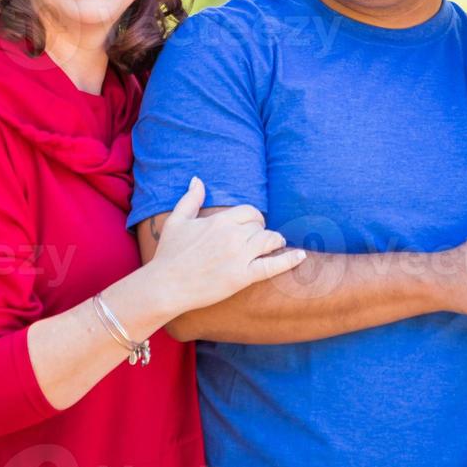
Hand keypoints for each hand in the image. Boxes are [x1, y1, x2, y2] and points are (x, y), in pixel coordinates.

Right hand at [149, 178, 304, 312]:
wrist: (165, 286)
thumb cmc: (168, 254)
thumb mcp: (177, 221)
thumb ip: (191, 199)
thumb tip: (197, 180)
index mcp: (219, 221)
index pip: (250, 212)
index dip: (253, 218)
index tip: (251, 226)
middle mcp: (232, 236)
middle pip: (260, 226)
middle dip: (260, 231)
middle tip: (257, 240)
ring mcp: (239, 256)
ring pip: (270, 241)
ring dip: (275, 241)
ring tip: (277, 244)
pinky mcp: (242, 277)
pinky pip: (273, 266)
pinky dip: (289, 260)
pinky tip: (301, 255)